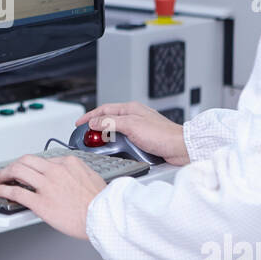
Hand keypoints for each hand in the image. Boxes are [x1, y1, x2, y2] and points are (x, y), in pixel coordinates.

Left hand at [0, 155, 105, 239]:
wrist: (104, 219)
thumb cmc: (101, 204)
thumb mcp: (91, 179)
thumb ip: (76, 174)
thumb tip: (67, 177)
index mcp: (69, 163)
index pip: (43, 160)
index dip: (30, 167)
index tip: (26, 172)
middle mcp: (56, 170)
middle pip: (26, 160)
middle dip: (13, 165)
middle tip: (7, 173)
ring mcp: (47, 185)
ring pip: (17, 170)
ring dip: (3, 174)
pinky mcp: (41, 202)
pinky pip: (15, 192)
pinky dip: (1, 189)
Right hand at [75, 101, 189, 165]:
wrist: (180, 148)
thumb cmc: (163, 134)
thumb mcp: (131, 126)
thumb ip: (111, 123)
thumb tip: (95, 122)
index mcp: (131, 109)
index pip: (104, 110)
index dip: (90, 116)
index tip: (80, 123)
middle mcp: (135, 117)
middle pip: (109, 120)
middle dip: (97, 127)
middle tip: (88, 136)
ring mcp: (139, 128)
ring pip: (117, 131)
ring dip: (108, 138)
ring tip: (100, 145)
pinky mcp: (143, 140)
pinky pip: (125, 140)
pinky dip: (117, 145)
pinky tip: (116, 151)